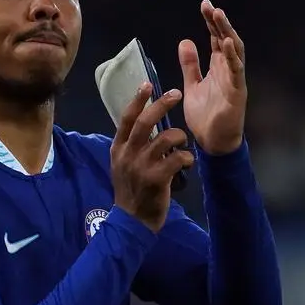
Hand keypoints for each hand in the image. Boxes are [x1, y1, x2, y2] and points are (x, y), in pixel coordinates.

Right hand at [110, 83, 194, 232]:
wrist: (132, 220)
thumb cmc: (130, 190)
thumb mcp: (121, 165)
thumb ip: (130, 146)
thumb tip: (144, 124)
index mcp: (118, 148)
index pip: (127, 118)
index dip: (138, 100)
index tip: (147, 84)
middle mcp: (128, 154)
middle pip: (146, 121)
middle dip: (163, 104)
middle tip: (176, 94)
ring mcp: (142, 166)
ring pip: (166, 138)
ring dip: (180, 137)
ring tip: (183, 143)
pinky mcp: (157, 178)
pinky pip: (178, 158)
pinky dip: (186, 158)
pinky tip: (187, 164)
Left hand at [178, 0, 246, 155]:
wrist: (212, 142)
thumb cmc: (205, 116)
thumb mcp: (192, 86)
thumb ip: (190, 66)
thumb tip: (185, 42)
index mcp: (218, 68)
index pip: (217, 39)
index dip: (211, 23)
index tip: (205, 6)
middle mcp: (228, 70)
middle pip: (227, 40)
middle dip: (219, 23)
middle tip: (210, 6)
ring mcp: (234, 80)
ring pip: (235, 51)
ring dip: (227, 33)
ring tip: (219, 16)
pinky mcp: (237, 93)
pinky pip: (237, 72)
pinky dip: (233, 57)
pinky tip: (227, 43)